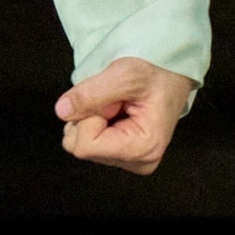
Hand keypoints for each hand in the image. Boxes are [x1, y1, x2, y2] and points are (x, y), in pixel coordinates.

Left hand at [55, 57, 194, 175]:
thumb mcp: (124, 74)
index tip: (112, 101)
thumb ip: (90, 94)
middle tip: (115, 102)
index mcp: (142, 148)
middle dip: (89, 118)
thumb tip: (62, 111)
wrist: (172, 72)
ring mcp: (130, 161)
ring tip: (118, 105)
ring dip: (92, 118)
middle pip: (81, 146)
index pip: (84, 146)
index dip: (89, 118)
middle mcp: (138, 162)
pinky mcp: (123, 155)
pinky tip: (116, 112)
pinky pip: (88, 142)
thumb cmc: (156, 72)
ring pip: (81, 144)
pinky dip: (95, 122)